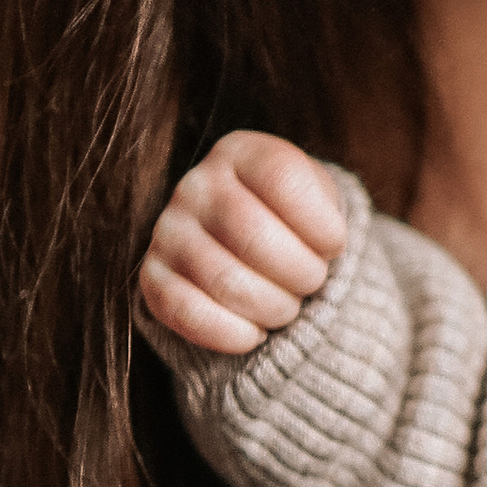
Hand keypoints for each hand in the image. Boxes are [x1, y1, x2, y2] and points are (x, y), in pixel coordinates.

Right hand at [140, 130, 347, 356]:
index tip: (334, 246)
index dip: (322, 224)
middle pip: (254, 233)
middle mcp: (197, 185)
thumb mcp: (318, 198)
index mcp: (240, 152)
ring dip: (273, 307)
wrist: (250, 250)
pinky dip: (233, 334)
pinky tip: (254, 333)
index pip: (283, 178)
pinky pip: (189, 313)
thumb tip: (325, 247)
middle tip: (311, 283)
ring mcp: (168, 231)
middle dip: (301, 273)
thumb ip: (326, 210)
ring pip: (226, 281)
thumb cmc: (294, 222)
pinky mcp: (152, 278)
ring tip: (285, 306)